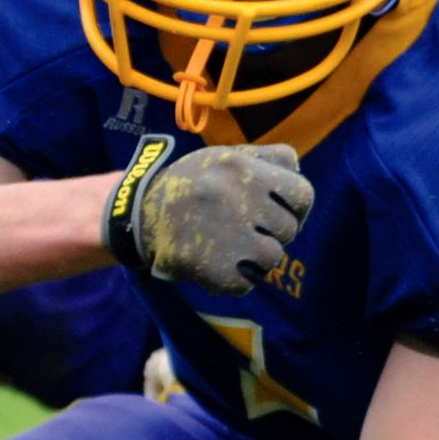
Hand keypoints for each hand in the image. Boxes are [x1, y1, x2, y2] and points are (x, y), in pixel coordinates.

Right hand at [117, 139, 311, 290]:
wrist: (135, 214)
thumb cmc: (189, 183)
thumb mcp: (224, 156)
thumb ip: (268, 157)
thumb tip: (300, 173)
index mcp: (242, 167)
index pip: (303, 193)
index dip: (295, 206)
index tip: (275, 211)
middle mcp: (237, 198)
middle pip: (289, 228)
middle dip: (271, 231)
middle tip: (242, 228)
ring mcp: (227, 235)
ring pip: (273, 257)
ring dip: (255, 257)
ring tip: (228, 246)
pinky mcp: (214, 267)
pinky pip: (248, 283)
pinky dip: (233, 279)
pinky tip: (214, 263)